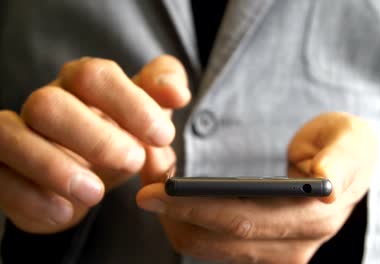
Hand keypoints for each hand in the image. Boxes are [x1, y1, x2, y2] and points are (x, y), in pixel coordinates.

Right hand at [0, 55, 189, 233]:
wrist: (89, 179)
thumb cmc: (120, 139)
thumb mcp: (149, 116)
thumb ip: (164, 93)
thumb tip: (177, 91)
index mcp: (83, 84)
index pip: (96, 76)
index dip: (131, 103)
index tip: (162, 135)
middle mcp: (47, 103)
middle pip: (50, 104)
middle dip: (95, 137)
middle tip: (133, 161)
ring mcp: (18, 134)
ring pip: (13, 136)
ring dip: (57, 168)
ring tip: (96, 193)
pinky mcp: (1, 168)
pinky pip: (1, 177)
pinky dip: (33, 197)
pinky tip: (65, 210)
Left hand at [136, 112, 377, 262]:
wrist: (345, 169)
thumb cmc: (346, 148)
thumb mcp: (351, 142)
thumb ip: (342, 160)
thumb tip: (326, 185)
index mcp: (313, 217)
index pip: (244, 219)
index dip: (197, 206)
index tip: (155, 190)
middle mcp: (293, 246)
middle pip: (219, 239)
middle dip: (175, 214)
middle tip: (140, 186)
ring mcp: (277, 253)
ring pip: (211, 248)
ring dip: (177, 220)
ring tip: (151, 188)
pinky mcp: (263, 249)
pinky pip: (215, 245)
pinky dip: (189, 223)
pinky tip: (173, 202)